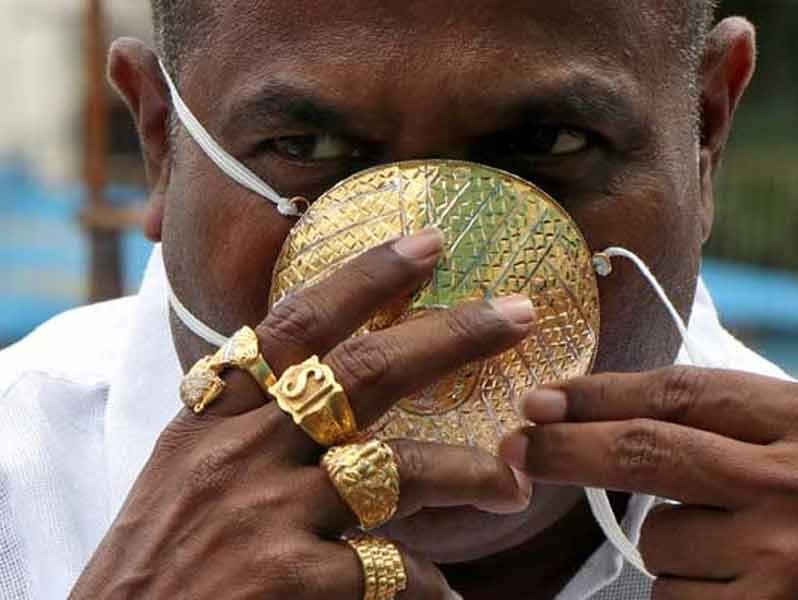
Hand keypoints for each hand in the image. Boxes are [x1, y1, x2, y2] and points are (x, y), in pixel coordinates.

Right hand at [72, 230, 534, 599]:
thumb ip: (244, 420)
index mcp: (214, 415)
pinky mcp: (288, 581)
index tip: (428, 243)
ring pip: (399, 468)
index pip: (298, 324)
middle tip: (520, 312)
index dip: (367, 277)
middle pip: (367, 372)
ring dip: (470, 472)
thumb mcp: (183, 468)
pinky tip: (444, 594)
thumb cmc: (155, 556)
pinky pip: (390, 571)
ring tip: (513, 486)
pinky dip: (426, 584)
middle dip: (454, 335)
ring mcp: (267, 513)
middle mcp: (243, 451)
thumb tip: (319, 380)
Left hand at [500, 367, 797, 598]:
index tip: (543, 398)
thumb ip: (735, 420)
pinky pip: (672, 599)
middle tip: (517, 446)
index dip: (599, 394)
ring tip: (740, 551)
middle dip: (568, 447)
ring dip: (668, 546)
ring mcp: (788, 560)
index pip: (680, 393)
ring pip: (658, 540)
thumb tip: (608, 409)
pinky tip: (741, 590)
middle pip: (648, 451)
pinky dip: (687, 594)